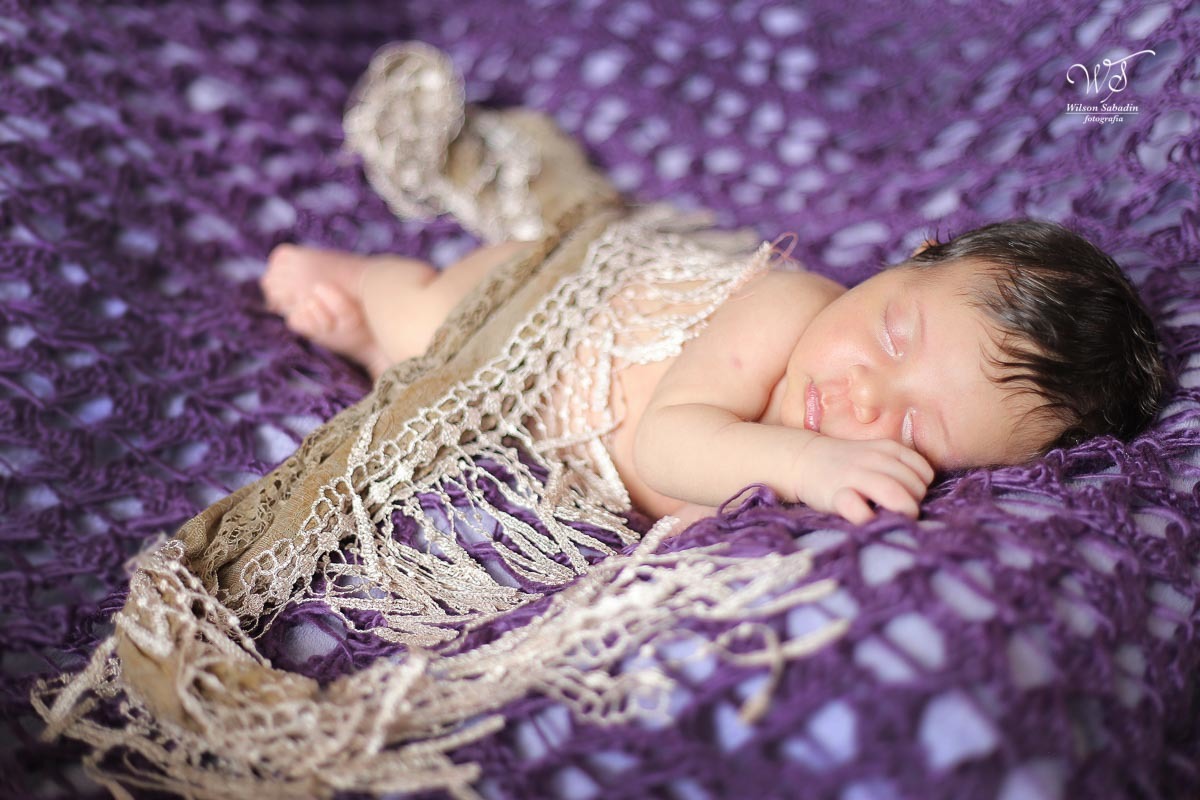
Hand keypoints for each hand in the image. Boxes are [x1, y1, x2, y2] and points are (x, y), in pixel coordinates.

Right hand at [790, 435, 934, 523]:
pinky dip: (868, 519)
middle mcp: (874, 460)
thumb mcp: (877, 453)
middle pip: (912, 484)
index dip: (923, 487)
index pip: (923, 471)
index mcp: (888, 448)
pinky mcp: (836, 495)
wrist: (805, 460)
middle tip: (904, 512)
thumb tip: (922, 495)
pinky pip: (857, 509)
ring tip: (899, 520)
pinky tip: (871, 522)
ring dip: (902, 510)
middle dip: (915, 503)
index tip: (911, 495)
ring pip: (892, 492)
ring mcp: (854, 476)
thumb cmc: (848, 463)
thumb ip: (899, 467)